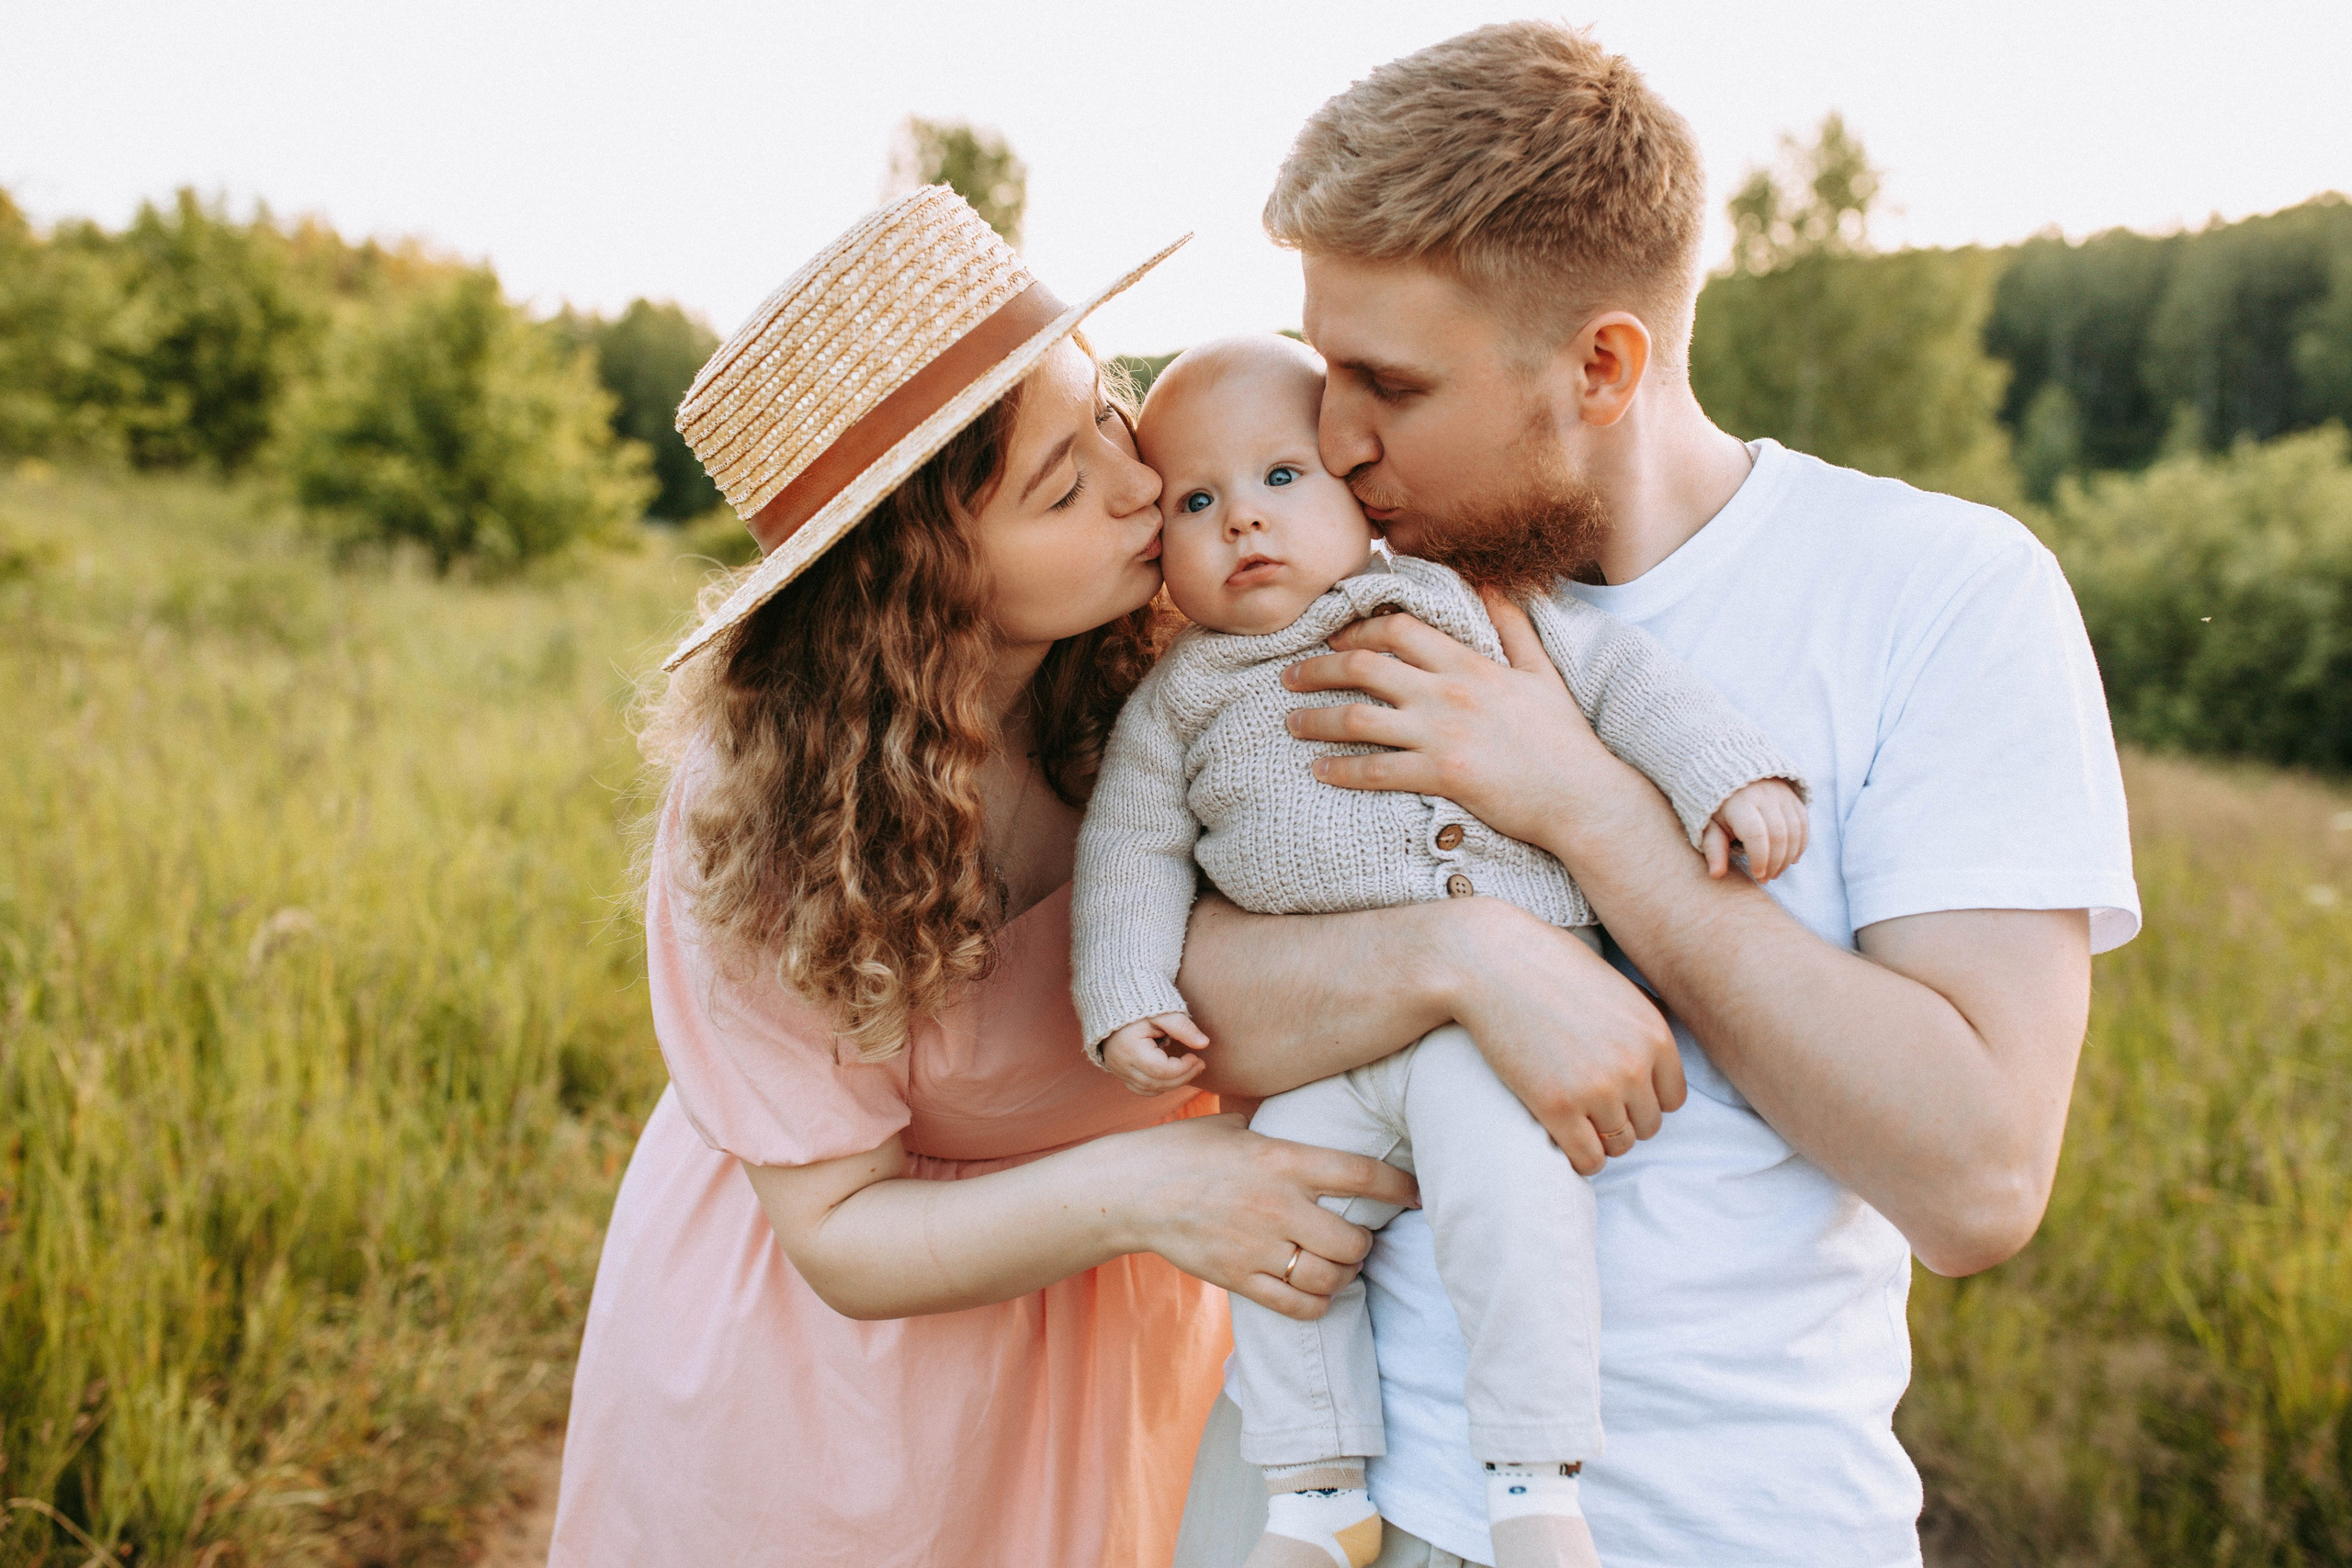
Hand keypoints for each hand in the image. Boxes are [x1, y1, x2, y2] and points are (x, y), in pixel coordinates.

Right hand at [1101, 1013, 1210, 1095]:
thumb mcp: (1162, 1013)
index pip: (1161, 1069)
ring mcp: (1118, 1070)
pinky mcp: (1120, 1072)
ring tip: (1190, 1069)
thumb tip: (1204, 1043)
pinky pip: (1141, 1089)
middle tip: (1200, 1065)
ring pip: (1149, 1089)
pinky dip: (1159, 1086)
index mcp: (1130, 1048)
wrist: (1114, 1003)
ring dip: (1173, 1083)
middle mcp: (1120, 1064)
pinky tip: (1173, 1075)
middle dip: (1183, 1077)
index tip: (1197, 1057)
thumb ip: (1182, 1027)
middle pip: (1156, 1083)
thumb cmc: (1139, 1005)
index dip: (1183, 1068)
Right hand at [1115, 1113, 1419, 1320]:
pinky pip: (1296, 1305)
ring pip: (1329, 1277)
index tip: (1416, 1193)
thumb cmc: (1182, 1149)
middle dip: (1364, 1244)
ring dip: (1342, 1276)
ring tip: (1338, 1267)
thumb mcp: (1234, 1126)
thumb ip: (1276, 1133)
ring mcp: (1258, 1246)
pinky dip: (1317, 1304)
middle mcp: (1277, 1205)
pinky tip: (1317, 1293)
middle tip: (1358, 1239)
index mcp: (1282, 1159)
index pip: (1361, 1174)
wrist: (1131, 1189)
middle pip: (1352, 1241)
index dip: (1399, 1187)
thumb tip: (1309, 1119)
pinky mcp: (1238, 1277)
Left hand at [1281, 595, 1630, 850]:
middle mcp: (1450, 692)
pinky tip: (1319, 769)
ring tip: (1291, 723)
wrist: (1584, 796)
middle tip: (1288, 676)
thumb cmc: (1564, 738)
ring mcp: (1444, 733)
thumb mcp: (1542, 672)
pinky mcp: (1442, 775)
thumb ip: (1512, 627)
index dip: (1356, 630)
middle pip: (1364, 666)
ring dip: (1316, 718)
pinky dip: (1341, 768)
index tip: (1332, 641)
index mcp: (1470, 663)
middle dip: (1317, 669)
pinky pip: (1376, 769)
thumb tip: (1491, 585)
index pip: (1398, 629)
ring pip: (1359, 716)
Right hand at [1444, 900, 1685, 1174]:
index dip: (1644, 1099)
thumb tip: (1657, 1061)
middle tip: (1590, 1106)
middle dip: (1622, 1120)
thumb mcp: (1615, 986)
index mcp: (1655, 1034)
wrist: (1491, 963)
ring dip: (1600, 1140)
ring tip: (1576, 1121)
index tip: (1618, 1093)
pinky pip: (1588, 1159)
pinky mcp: (1557, 1106)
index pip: (1673, 1099)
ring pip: (1620, 1146)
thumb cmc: (1548, 967)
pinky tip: (1563, 1139)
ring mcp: (1596, 1089)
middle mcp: (1634, 1065)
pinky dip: (1580, 1158)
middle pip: (1648, 1125)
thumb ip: (1644, 1021)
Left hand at [1704, 780, 1808, 881]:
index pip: (1756, 834)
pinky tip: (1790, 860)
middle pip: (1779, 835)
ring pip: (1795, 832)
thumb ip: (1714, 849)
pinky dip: (1800, 846)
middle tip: (1766, 878)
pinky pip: (1804, 825)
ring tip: (1776, 872)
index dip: (1760, 859)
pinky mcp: (1794, 798)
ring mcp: (1783, 796)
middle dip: (1775, 863)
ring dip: (1788, 857)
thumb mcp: (1710, 826)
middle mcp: (1765, 796)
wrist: (1734, 774)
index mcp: (1741, 803)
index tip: (1757, 875)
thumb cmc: (1718, 807)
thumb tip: (1716, 875)